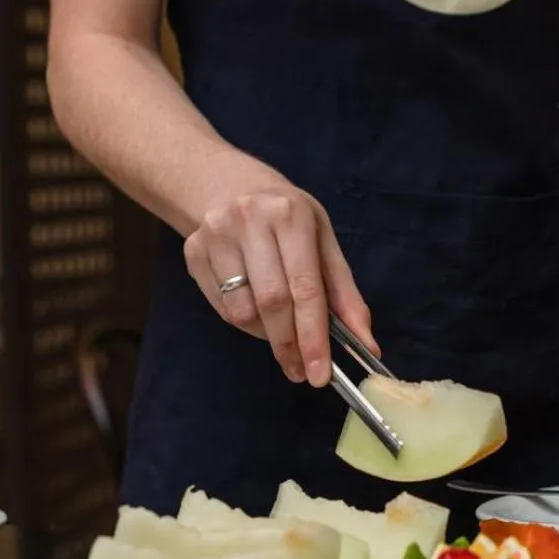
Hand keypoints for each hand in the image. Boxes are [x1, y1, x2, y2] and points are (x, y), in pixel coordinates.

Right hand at [182, 184, 375, 386]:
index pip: (305, 287)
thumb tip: (367, 344)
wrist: (229, 184)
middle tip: (301, 372)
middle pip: (272, 303)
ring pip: (242, 311)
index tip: (319, 374)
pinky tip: (257, 316)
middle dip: (290, 345)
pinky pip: (221, 308)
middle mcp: (249, 220)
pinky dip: (245, 324)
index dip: (313, 335)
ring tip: (281, 335)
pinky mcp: (192, 252)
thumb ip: (344, 294)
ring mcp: (215, 235)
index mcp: (290, 215)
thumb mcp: (323, 242)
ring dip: (267, 336)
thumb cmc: (287, 217)